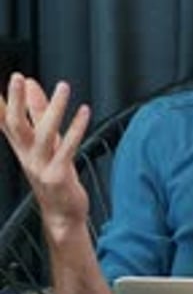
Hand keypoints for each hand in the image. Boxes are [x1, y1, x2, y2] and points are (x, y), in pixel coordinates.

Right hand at [0, 73, 90, 238]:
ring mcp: (41, 167)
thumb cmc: (55, 175)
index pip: (5, 122)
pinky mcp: (58, 176)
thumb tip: (31, 84)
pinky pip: (67, 149)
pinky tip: (84, 112)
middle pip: (16, 126)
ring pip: (44, 134)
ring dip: (54, 109)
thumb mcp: (45, 141)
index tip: (5, 82)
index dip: (0, 104)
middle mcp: (28, 156)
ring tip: (63, 87)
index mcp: (22, 148)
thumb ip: (37, 112)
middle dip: (16, 101)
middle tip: (17, 78)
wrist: (62, 214)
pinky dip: (76, 129)